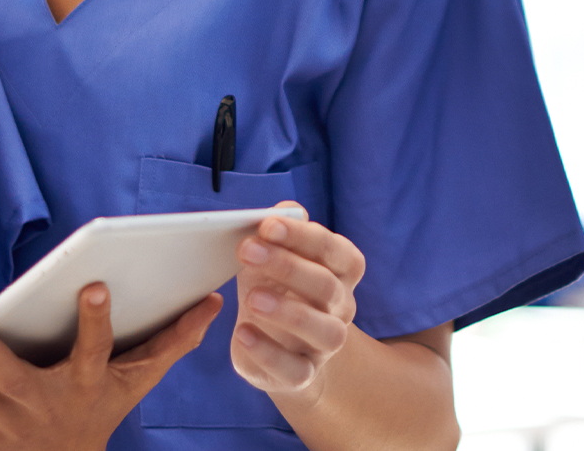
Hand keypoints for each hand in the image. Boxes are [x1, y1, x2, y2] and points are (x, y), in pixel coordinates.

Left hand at [0, 282, 219, 449]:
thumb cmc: (100, 411)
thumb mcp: (138, 380)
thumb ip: (172, 340)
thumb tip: (212, 303)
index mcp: (85, 384)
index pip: (96, 351)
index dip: (97, 321)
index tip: (94, 286)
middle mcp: (44, 405)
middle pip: (14, 378)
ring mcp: (7, 422)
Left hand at [230, 202, 364, 396]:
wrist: (277, 345)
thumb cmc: (276, 287)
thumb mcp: (275, 256)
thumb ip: (280, 232)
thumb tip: (284, 209)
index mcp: (340, 273)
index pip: (337, 251)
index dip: (305, 237)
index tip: (267, 225)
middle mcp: (341, 308)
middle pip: (328, 286)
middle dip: (287, 266)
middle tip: (246, 251)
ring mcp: (325, 345)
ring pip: (326, 332)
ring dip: (289, 312)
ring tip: (251, 299)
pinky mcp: (304, 374)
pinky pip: (296, 370)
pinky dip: (268, 353)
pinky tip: (243, 333)